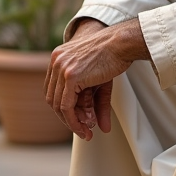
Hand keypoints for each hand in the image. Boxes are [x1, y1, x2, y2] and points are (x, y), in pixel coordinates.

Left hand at [45, 18, 149, 139]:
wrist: (122, 42)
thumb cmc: (113, 57)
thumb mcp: (100, 83)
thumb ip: (96, 104)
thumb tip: (103, 127)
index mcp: (58, 58)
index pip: (53, 89)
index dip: (62, 107)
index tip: (76, 119)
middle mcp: (56, 61)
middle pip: (52, 98)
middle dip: (67, 117)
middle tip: (82, 130)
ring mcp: (61, 68)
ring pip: (58, 105)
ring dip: (71, 122)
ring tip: (86, 132)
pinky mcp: (70, 76)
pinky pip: (66, 106)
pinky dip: (73, 120)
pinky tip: (83, 127)